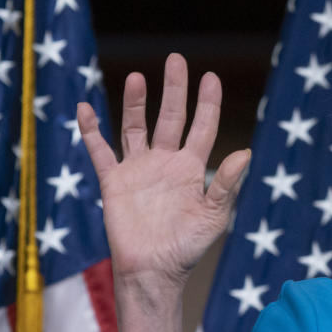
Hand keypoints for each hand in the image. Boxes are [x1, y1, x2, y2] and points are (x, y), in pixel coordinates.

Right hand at [78, 53, 249, 287]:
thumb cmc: (188, 247)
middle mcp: (166, 162)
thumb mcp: (214, 216)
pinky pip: (100, 151)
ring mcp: (139, 169)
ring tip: (139, 77)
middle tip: (177, 60)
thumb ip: (226, 185)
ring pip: (136, 127)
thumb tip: (245, 152)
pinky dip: (92, 131)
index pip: (202, 127)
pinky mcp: (114, 181)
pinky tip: (85, 108)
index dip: (207, 103)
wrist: (153, 272)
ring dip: (137, 103)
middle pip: (171, 118)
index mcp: (193, 168)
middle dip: (175, 90)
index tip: (211, 77)